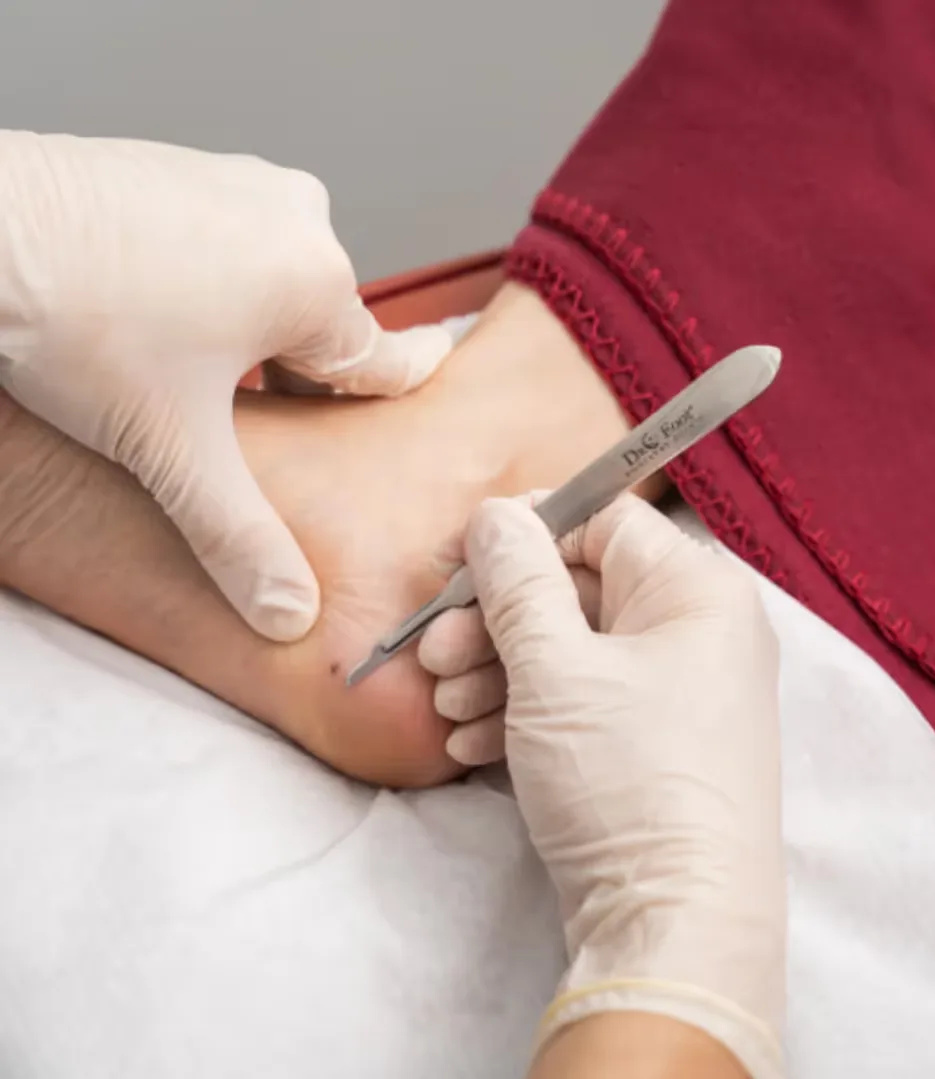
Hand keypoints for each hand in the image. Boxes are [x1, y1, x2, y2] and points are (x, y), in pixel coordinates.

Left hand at [0, 130, 450, 640]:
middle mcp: (298, 221)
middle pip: (329, 334)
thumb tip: (289, 609)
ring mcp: (242, 185)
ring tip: (191, 376)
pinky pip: (235, 244)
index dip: (395, 403)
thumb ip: (240, 537)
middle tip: (248, 427)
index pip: (392, 363)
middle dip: (299, 384)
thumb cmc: (70, 315)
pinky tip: (162, 321)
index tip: (419, 405)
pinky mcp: (192, 169)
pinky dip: (216, 288)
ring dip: (254, 338)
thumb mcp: (171, 449)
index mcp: (318, 285)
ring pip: (280, 289)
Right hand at [420, 494, 785, 1078]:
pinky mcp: (654, 743)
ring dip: (498, 672)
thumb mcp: (553, 668)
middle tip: (433, 654)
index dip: (521, 533)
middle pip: (577, 590)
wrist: (673, 926)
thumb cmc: (622, 776)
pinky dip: (527, 714)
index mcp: (696, 589)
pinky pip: (585, 702)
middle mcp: (699, 631)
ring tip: (448, 709)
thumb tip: (496, 514)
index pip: (602, 520)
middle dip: (495, 620)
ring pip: (573, 651)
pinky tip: (473, 745)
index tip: (453, 561)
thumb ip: (517, 579)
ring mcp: (679, 692)